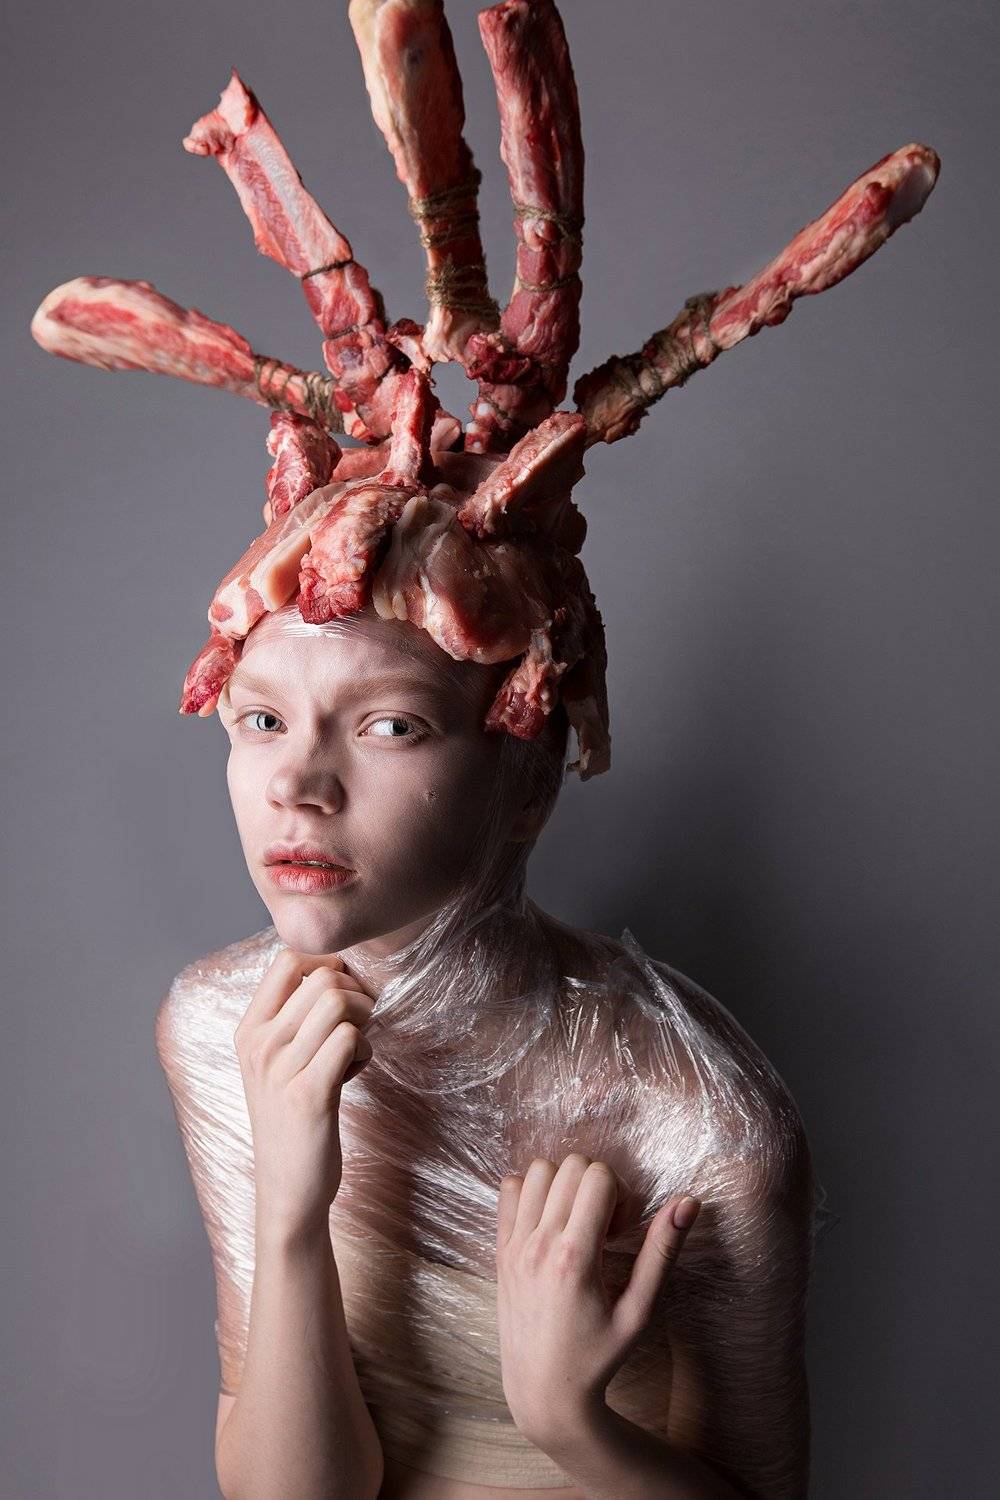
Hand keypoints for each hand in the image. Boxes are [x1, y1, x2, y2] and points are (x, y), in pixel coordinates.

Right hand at [234, 948, 375, 1238]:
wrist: (288, 1188)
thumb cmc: (292, 1116)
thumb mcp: (275, 1062)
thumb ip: (293, 1018)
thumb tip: (335, 968)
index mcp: (248, 1030)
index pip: (287, 959)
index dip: (328, 964)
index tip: (340, 996)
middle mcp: (259, 1045)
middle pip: (323, 976)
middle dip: (356, 994)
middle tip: (356, 1027)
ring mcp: (280, 1070)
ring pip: (338, 1001)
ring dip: (363, 1020)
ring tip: (355, 1049)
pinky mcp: (308, 1095)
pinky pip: (349, 1039)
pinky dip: (364, 1048)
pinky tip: (356, 1071)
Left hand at [495, 1153, 699, 1446]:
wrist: (543, 1391)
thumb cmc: (598, 1355)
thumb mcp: (639, 1311)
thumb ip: (662, 1252)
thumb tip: (688, 1201)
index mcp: (574, 1257)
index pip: (598, 1176)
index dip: (620, 1192)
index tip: (621, 1229)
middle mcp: (538, 1244)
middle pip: (570, 1165)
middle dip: (596, 1182)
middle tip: (603, 1225)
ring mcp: (514, 1245)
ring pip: (538, 1170)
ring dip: (564, 1183)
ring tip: (576, 1220)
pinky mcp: (499, 1249)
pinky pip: (508, 1189)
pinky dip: (531, 1191)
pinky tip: (550, 1221)